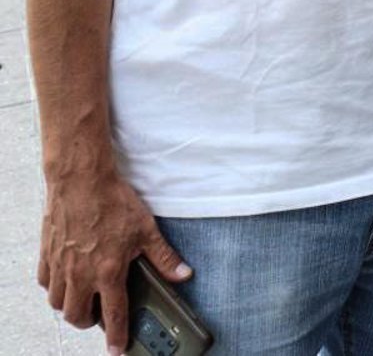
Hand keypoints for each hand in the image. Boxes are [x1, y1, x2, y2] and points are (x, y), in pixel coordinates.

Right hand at [39, 165, 189, 352]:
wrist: (81, 180)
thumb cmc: (113, 201)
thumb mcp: (147, 229)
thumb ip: (163, 257)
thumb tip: (182, 274)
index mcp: (108, 271)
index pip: (113, 314)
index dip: (116, 336)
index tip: (117, 350)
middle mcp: (80, 274)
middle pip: (77, 316)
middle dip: (88, 322)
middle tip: (99, 316)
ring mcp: (60, 266)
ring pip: (57, 303)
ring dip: (70, 306)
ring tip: (83, 298)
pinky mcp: (47, 254)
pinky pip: (44, 283)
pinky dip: (53, 287)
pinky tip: (65, 279)